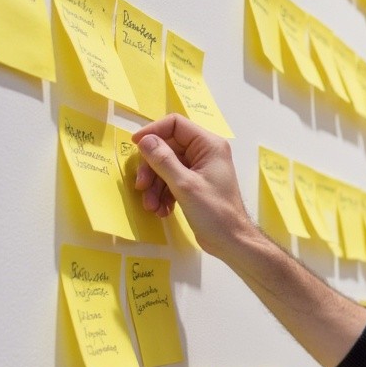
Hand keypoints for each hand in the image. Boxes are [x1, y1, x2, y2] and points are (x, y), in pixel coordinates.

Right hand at [133, 114, 254, 258]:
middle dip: (151, 168)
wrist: (231, 242)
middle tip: (141, 187)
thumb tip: (144, 140)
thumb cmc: (214, 212)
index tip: (135, 145)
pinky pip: (171, 180)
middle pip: (167, 148)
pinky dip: (163, 194)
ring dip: (155, 186)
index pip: (175, 124)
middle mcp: (205, 152)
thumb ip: (163, 160)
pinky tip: (161, 210)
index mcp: (209, 145)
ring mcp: (200, 169)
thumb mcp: (184, 185)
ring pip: (166, 167)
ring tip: (152, 206)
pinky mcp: (194, 185)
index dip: (153, 132)